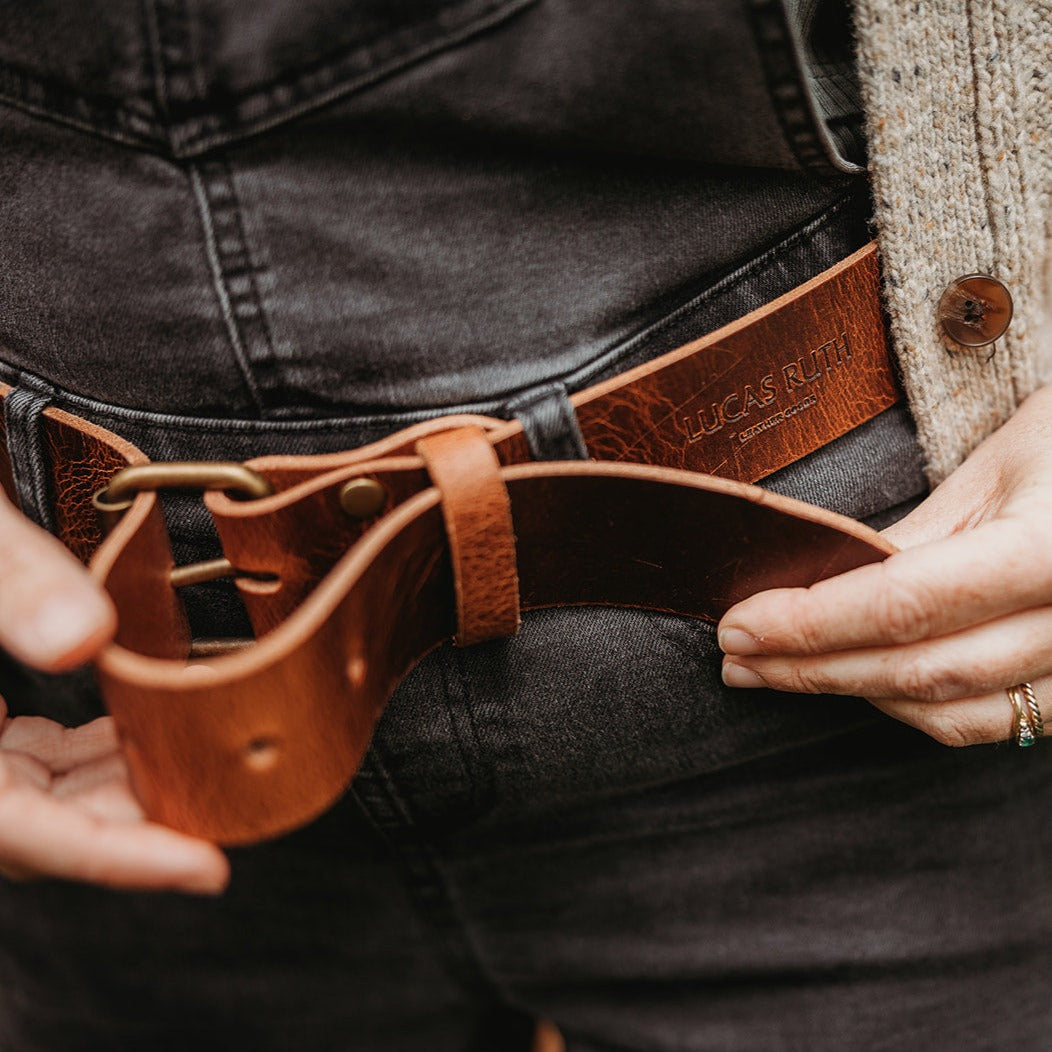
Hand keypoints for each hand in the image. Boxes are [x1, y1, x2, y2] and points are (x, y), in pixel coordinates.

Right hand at [0, 491, 228, 891]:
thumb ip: (10, 581)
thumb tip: (84, 639)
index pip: (14, 834)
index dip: (110, 857)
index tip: (205, 867)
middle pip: (42, 826)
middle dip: (143, 826)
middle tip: (238, 810)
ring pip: (48, 798)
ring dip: (132, 787)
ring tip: (218, 771)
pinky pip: (42, 761)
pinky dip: (107, 754)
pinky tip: (162, 729)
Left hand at [717, 383, 1051, 746]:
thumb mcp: (997, 469)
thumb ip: (915, 540)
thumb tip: (822, 585)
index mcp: (1051, 550)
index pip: (903, 603)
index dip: (810, 624)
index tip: (738, 624)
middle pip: (919, 670)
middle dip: (811, 668)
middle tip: (737, 657)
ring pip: (951, 711)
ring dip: (853, 695)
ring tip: (777, 672)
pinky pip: (990, 721)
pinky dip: (914, 707)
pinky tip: (860, 682)